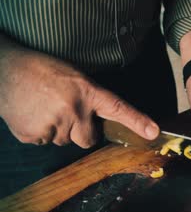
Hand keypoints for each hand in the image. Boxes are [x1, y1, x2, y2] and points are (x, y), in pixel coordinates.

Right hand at [0, 51, 158, 147]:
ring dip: (59, 130)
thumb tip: (97, 120)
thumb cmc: (41, 69)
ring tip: (44, 107)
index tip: (153, 132)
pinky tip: (32, 113)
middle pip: (88, 139)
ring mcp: (53, 124)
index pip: (117, 108)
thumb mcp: (73, 76)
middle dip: (82, 132)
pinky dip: (39, 132)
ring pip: (65, 141)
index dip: (137, 121)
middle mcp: (74, 110)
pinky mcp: (33, 135)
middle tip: (66, 112)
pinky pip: (44, 142)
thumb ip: (89, 98)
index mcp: (87, 91)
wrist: (3, 69)